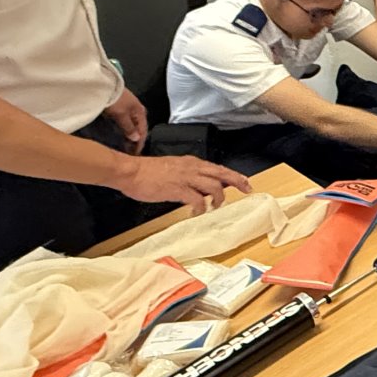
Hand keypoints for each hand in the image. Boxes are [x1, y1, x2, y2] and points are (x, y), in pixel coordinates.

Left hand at [103, 88, 148, 152]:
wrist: (104, 85)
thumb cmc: (115, 100)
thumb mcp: (122, 115)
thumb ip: (129, 128)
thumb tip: (136, 139)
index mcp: (140, 112)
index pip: (143, 131)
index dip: (140, 143)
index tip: (135, 154)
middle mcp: (137, 111)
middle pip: (138, 129)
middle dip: (135, 140)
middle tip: (129, 152)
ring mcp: (129, 109)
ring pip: (132, 126)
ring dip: (130, 136)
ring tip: (125, 145)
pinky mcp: (122, 108)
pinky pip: (126, 123)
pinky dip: (125, 130)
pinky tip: (121, 135)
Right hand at [115, 156, 249, 214]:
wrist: (130, 172)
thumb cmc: (147, 172)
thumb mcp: (172, 170)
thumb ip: (187, 176)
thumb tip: (199, 187)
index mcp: (190, 163)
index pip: (217, 167)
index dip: (232, 175)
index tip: (243, 182)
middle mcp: (191, 168)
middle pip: (221, 173)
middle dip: (237, 181)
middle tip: (247, 189)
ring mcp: (185, 178)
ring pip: (213, 186)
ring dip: (218, 198)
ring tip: (214, 207)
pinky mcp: (177, 188)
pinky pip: (197, 200)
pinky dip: (200, 208)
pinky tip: (196, 213)